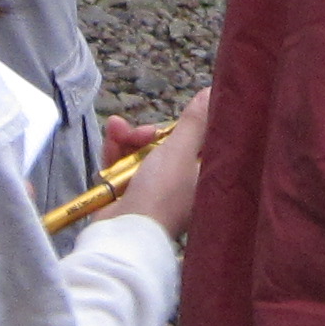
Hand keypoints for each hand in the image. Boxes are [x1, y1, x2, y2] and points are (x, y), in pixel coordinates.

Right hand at [95, 86, 211, 241]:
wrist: (124, 232)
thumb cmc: (160, 194)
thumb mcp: (180, 152)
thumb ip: (195, 122)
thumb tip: (214, 93)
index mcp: (199, 178)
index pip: (197, 145)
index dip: (184, 129)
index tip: (177, 119)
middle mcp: (179, 185)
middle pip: (165, 147)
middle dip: (147, 134)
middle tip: (141, 134)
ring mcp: (152, 190)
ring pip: (140, 153)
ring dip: (126, 137)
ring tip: (115, 130)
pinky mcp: (127, 194)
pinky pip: (122, 164)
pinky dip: (115, 150)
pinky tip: (110, 137)